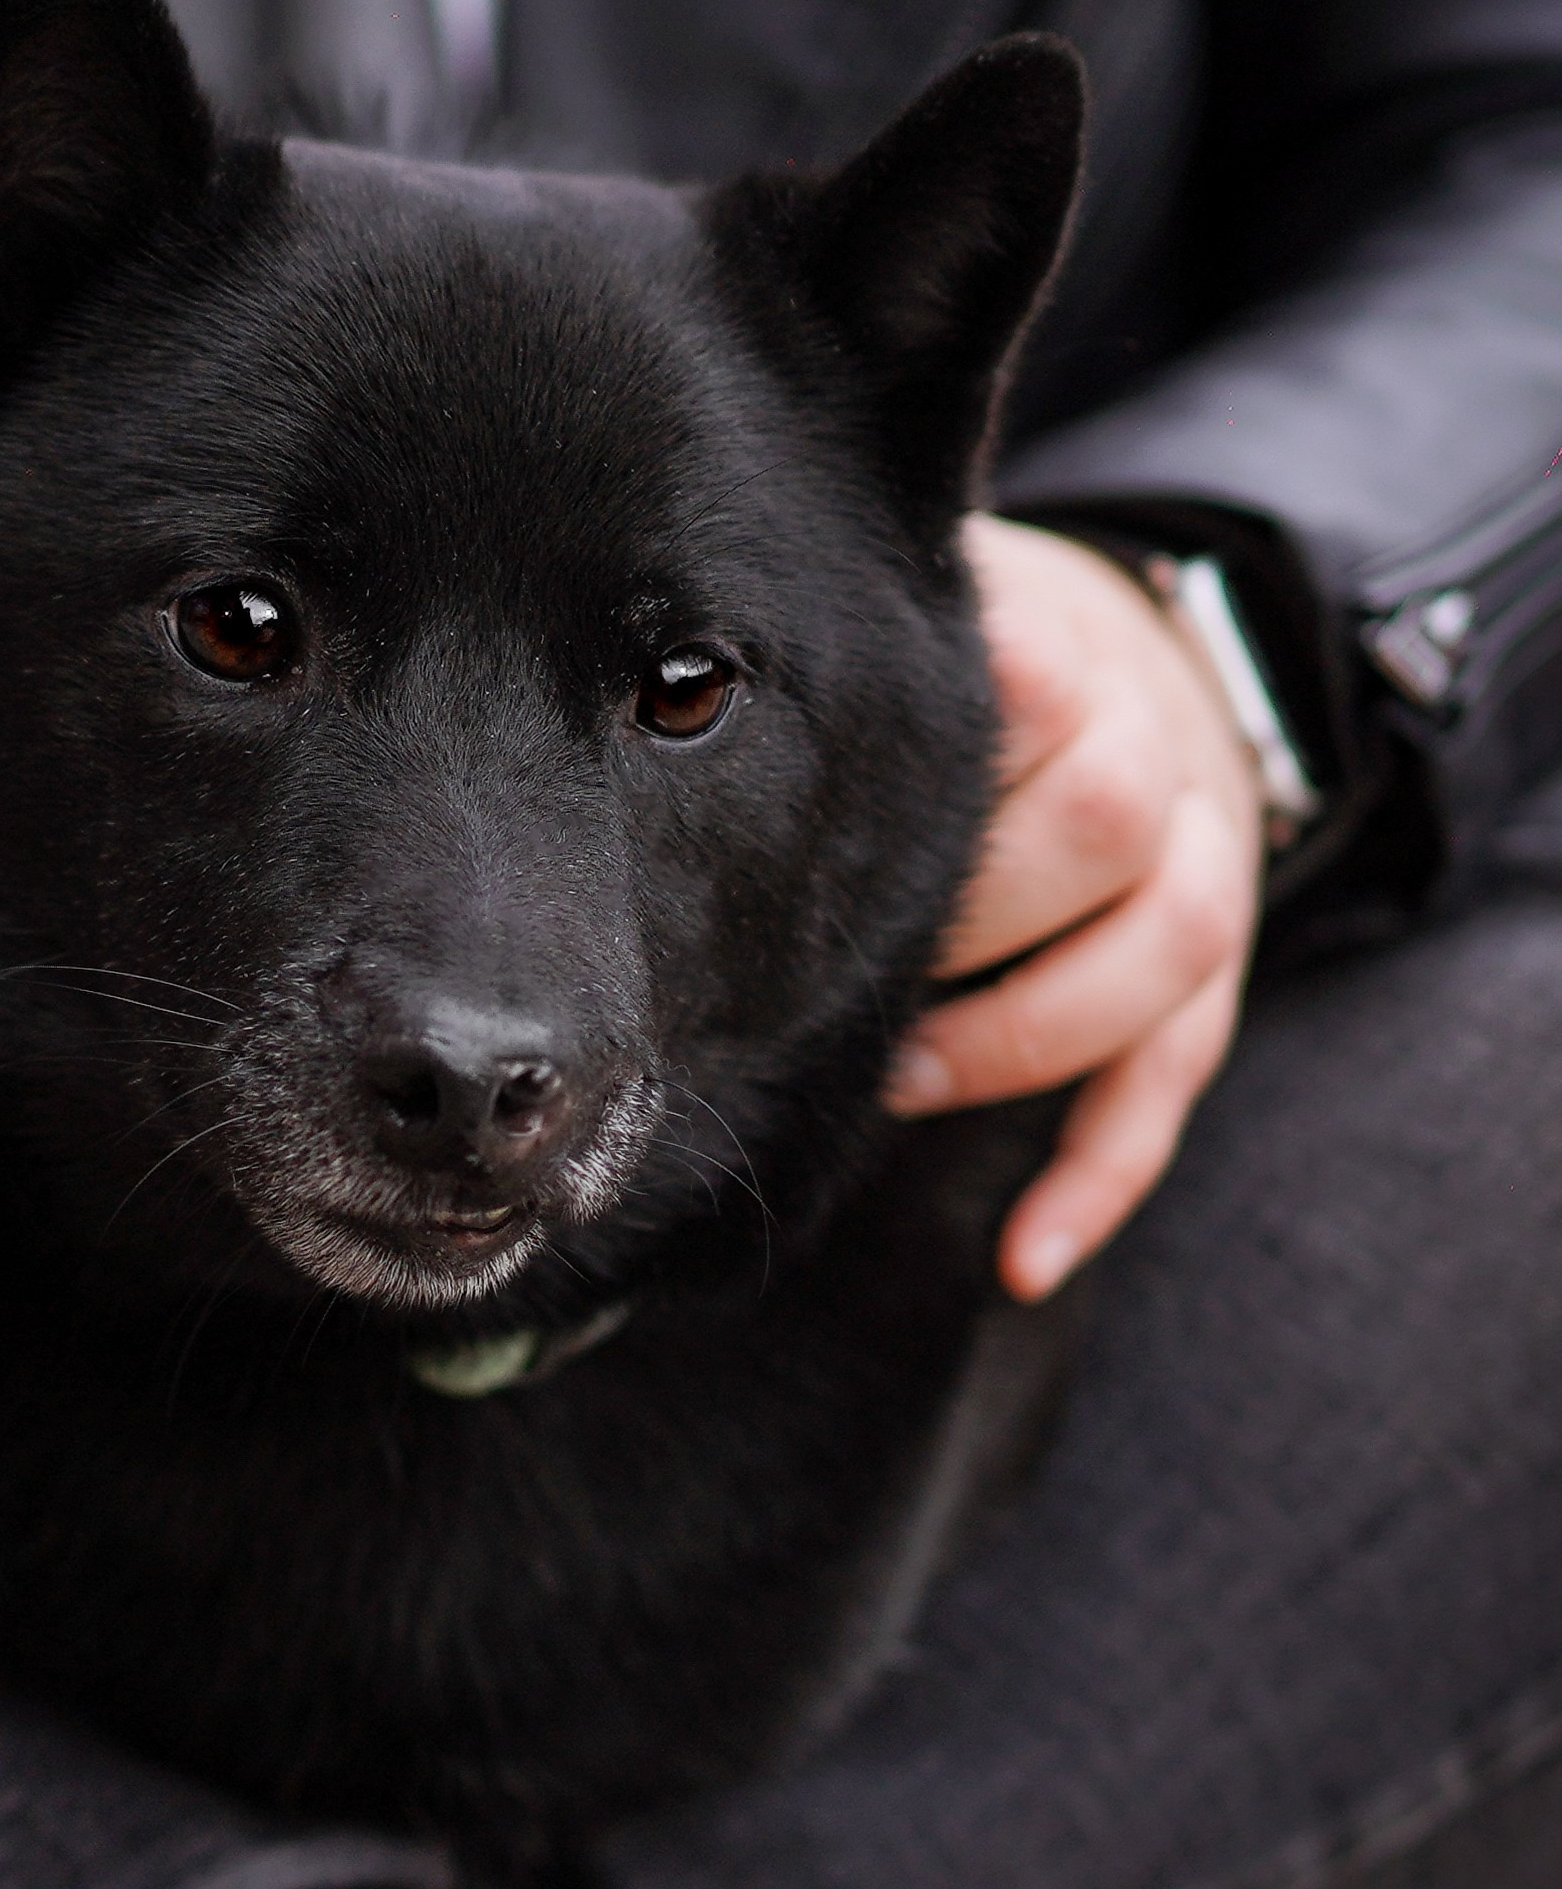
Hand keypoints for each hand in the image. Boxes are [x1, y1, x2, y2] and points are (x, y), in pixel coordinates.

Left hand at [886, 516, 1262, 1301]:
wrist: (1155, 665)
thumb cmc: (982, 681)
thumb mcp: (932, 631)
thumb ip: (850, 669)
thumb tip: (673, 685)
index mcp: (1067, 656)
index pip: (1030, 688)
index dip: (947, 756)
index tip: (812, 812)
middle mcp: (1154, 756)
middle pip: (1102, 823)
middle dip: (969, 916)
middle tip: (837, 972)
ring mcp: (1202, 869)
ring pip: (1165, 950)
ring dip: (1025, 1036)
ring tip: (901, 1083)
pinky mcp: (1215, 980)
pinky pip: (1175, 1081)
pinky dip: (1101, 1176)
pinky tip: (1023, 1258)